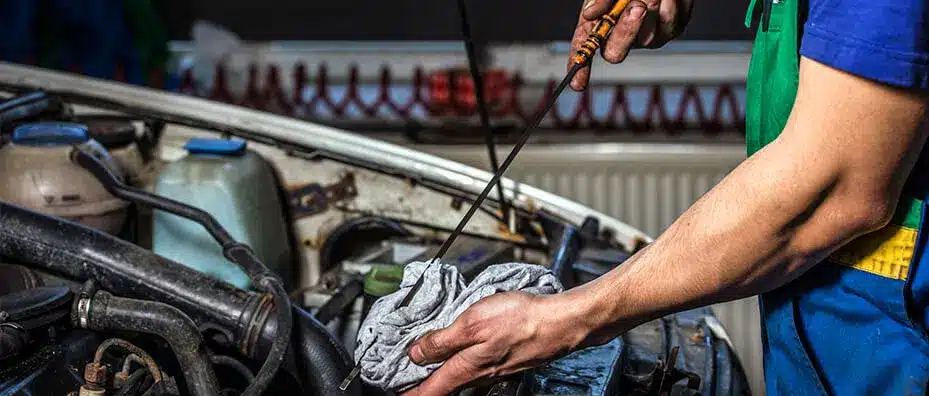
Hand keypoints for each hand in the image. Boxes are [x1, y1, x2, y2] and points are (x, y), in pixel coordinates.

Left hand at [401, 292, 591, 394]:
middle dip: (422, 384)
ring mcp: (494, 370)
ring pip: (459, 377)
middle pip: (443, 387)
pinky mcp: (505, 360)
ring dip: (441, 372)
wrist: (560, 323)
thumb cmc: (521, 321)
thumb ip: (441, 340)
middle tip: (403, 377)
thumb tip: (415, 353)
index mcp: (465, 369)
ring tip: (426, 361)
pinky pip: (475, 367)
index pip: (429, 392)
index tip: (393, 391)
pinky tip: (461, 348)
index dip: (409, 395)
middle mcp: (478, 376)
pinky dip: (460, 361)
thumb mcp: (472, 324)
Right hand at [569, 0, 694, 90]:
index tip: (578, 83)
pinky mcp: (671, 30)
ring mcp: (647, 38)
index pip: (583, 50)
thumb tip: (590, 15)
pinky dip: (667, 3)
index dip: (580, 69)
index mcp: (598, 25)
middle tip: (637, 7)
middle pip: (615, 53)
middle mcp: (621, 38)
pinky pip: (668, 22)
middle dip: (626, 31)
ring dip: (650, 8)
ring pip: (646, 37)